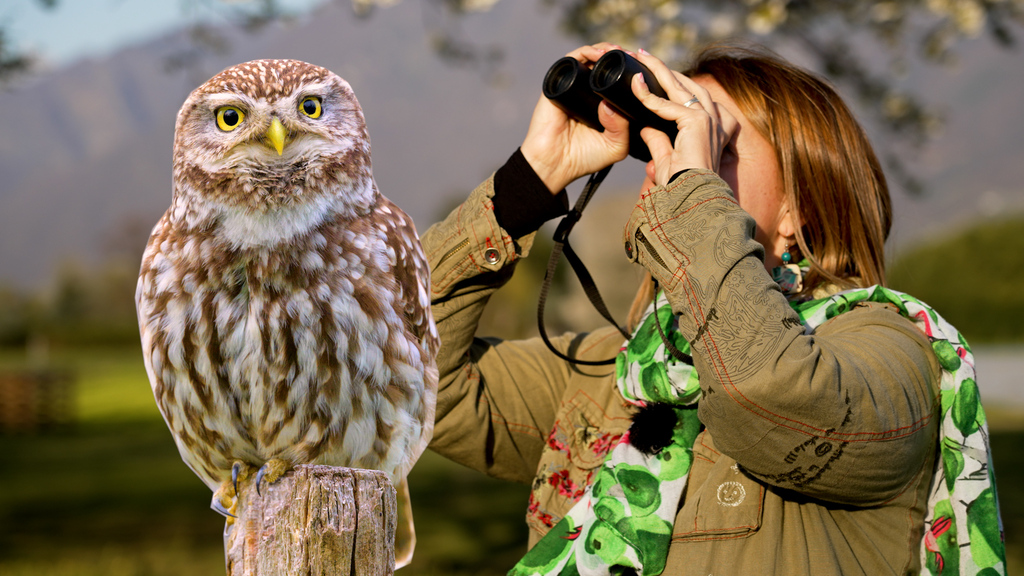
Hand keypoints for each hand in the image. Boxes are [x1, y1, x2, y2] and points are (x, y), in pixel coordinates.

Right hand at [520, 43, 631, 192]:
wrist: (554, 164)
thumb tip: (612, 103)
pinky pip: (572, 60)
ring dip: (605, 50)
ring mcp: (573, 87)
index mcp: (603, 105)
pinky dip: (586, 51)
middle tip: (633, 56)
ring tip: (618, 51)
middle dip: (620, 57)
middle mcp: (588, 93)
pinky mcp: (557, 83)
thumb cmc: (583, 158)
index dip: (631, 72)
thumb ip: (623, 126)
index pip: (619, 81)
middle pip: (605, 66)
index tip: (644, 69)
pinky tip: (599, 54)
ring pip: (591, 58)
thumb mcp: (616, 145)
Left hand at [629, 49, 737, 186]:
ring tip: (641, 56)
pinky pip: (669, 105)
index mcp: (714, 128)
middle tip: (644, 55)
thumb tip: (645, 128)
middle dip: (665, 69)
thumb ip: (658, 141)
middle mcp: (715, 120)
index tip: (654, 74)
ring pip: (680, 86)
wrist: (692, 198)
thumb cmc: (683, 186)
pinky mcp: (697, 123)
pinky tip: (636, 86)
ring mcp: (709, 120)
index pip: (693, 98)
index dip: (674, 83)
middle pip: (688, 85)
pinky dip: (650, 97)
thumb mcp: (666, 159)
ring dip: (659, 70)